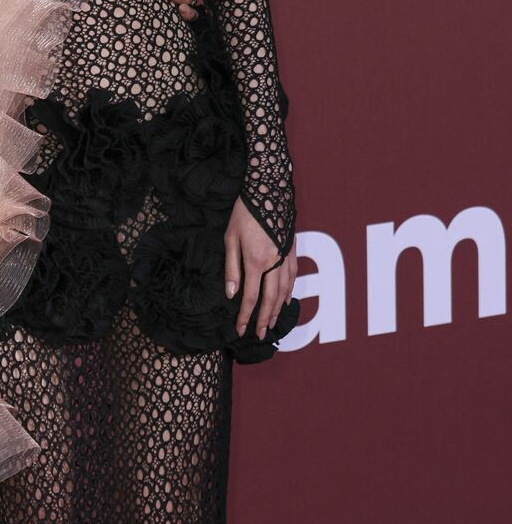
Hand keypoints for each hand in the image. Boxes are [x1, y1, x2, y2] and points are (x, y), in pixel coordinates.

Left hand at [224, 197, 297, 338]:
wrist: (268, 188)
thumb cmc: (245, 212)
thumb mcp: (230, 239)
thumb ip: (231, 268)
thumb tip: (231, 294)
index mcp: (256, 261)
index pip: (251, 297)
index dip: (245, 316)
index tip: (239, 330)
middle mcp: (275, 262)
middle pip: (270, 300)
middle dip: (264, 319)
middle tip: (260, 335)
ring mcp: (287, 257)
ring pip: (285, 291)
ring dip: (277, 310)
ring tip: (271, 322)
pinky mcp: (293, 250)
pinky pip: (293, 278)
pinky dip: (289, 292)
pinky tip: (285, 300)